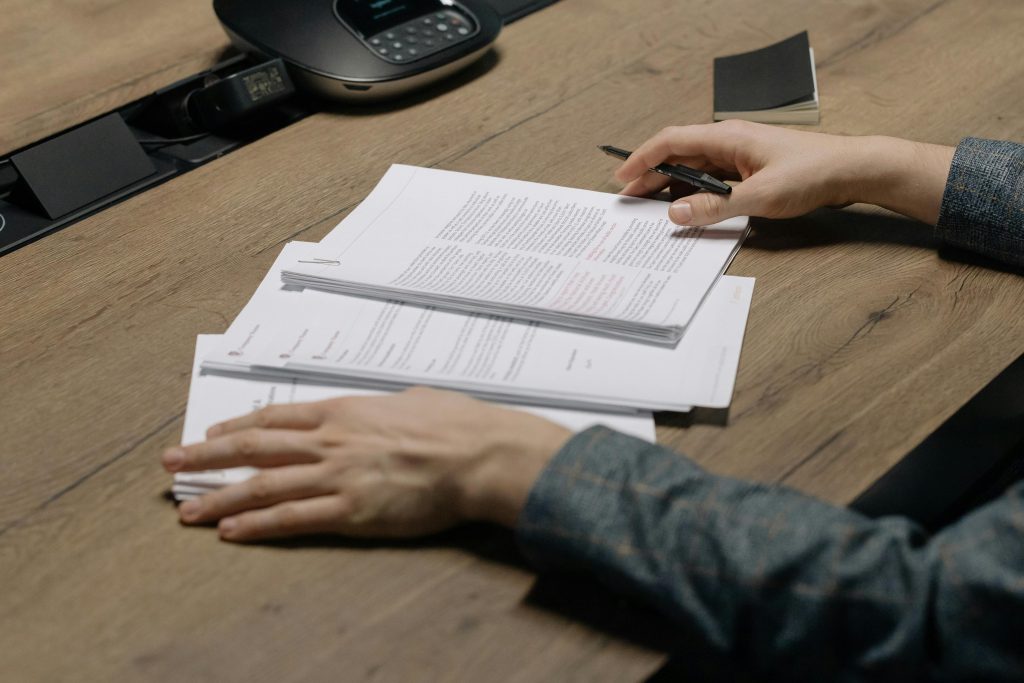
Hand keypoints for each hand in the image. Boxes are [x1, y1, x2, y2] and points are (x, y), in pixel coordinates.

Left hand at [161, 387, 570, 541]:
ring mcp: (337, 475)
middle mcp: (330, 440)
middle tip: (172, 463)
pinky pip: (293, 518)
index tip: (212, 433)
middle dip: (207, 456)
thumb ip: (389, 406)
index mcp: (344, 411)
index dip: (238, 427)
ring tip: (188, 511)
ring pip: (263, 486)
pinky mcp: (351, 510)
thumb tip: (391, 407)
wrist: (477, 452)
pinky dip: (258, 525)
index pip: (275, 418)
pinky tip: (232, 532)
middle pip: (254, 448)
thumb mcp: (415, 400)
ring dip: (220, 498)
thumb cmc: (455, 422)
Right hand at [615, 120, 953, 226]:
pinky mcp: (750, 168)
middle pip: (678, 155)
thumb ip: (714, 207)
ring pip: (694, 168)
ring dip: (672, 187)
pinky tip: (691, 209)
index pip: (671, 141)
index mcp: (726, 137)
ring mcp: (740, 154)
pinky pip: (712, 178)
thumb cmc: (811, 173)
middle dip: (651, 177)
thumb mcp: (759, 197)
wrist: (852, 169)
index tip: (621, 178)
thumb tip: (675, 214)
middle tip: (630, 200)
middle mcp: (729, 142)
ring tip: (654, 208)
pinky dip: (695, 192)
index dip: (642, 159)